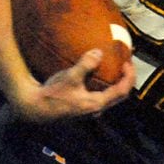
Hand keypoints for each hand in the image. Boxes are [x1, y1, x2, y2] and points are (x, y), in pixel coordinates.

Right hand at [11, 49, 135, 122]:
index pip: (122, 91)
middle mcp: (96, 109)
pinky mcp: (82, 109)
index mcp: (97, 103)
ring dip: (117, 84)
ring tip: (115, 69)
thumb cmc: (52, 94)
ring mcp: (89, 111)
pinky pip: (101, 97)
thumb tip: (99, 52)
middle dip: (126, 80)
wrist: (34, 109)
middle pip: (120, 96)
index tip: (128, 63)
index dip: (129, 76)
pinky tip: (97, 76)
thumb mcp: (70, 77)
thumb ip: (85, 64)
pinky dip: (105, 86)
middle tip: (126, 64)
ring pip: (111, 98)